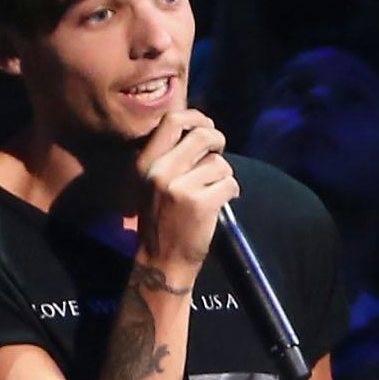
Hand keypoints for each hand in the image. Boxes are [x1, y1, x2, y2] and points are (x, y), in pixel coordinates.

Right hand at [129, 106, 237, 284]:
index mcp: (146, 163)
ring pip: (219, 164)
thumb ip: (169, 157)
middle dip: (218, 140)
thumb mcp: (151, 184)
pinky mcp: (201, 204)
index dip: (196, 117)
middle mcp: (160, 172)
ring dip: (223, 176)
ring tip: (213, 191)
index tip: (206, 126)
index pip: (172, 121)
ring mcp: (180, 188)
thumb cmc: (161, 221)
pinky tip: (222, 202)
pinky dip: (231, 192)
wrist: (162, 262)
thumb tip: (201, 129)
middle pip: (202, 136)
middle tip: (219, 152)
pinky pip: (229, 183)